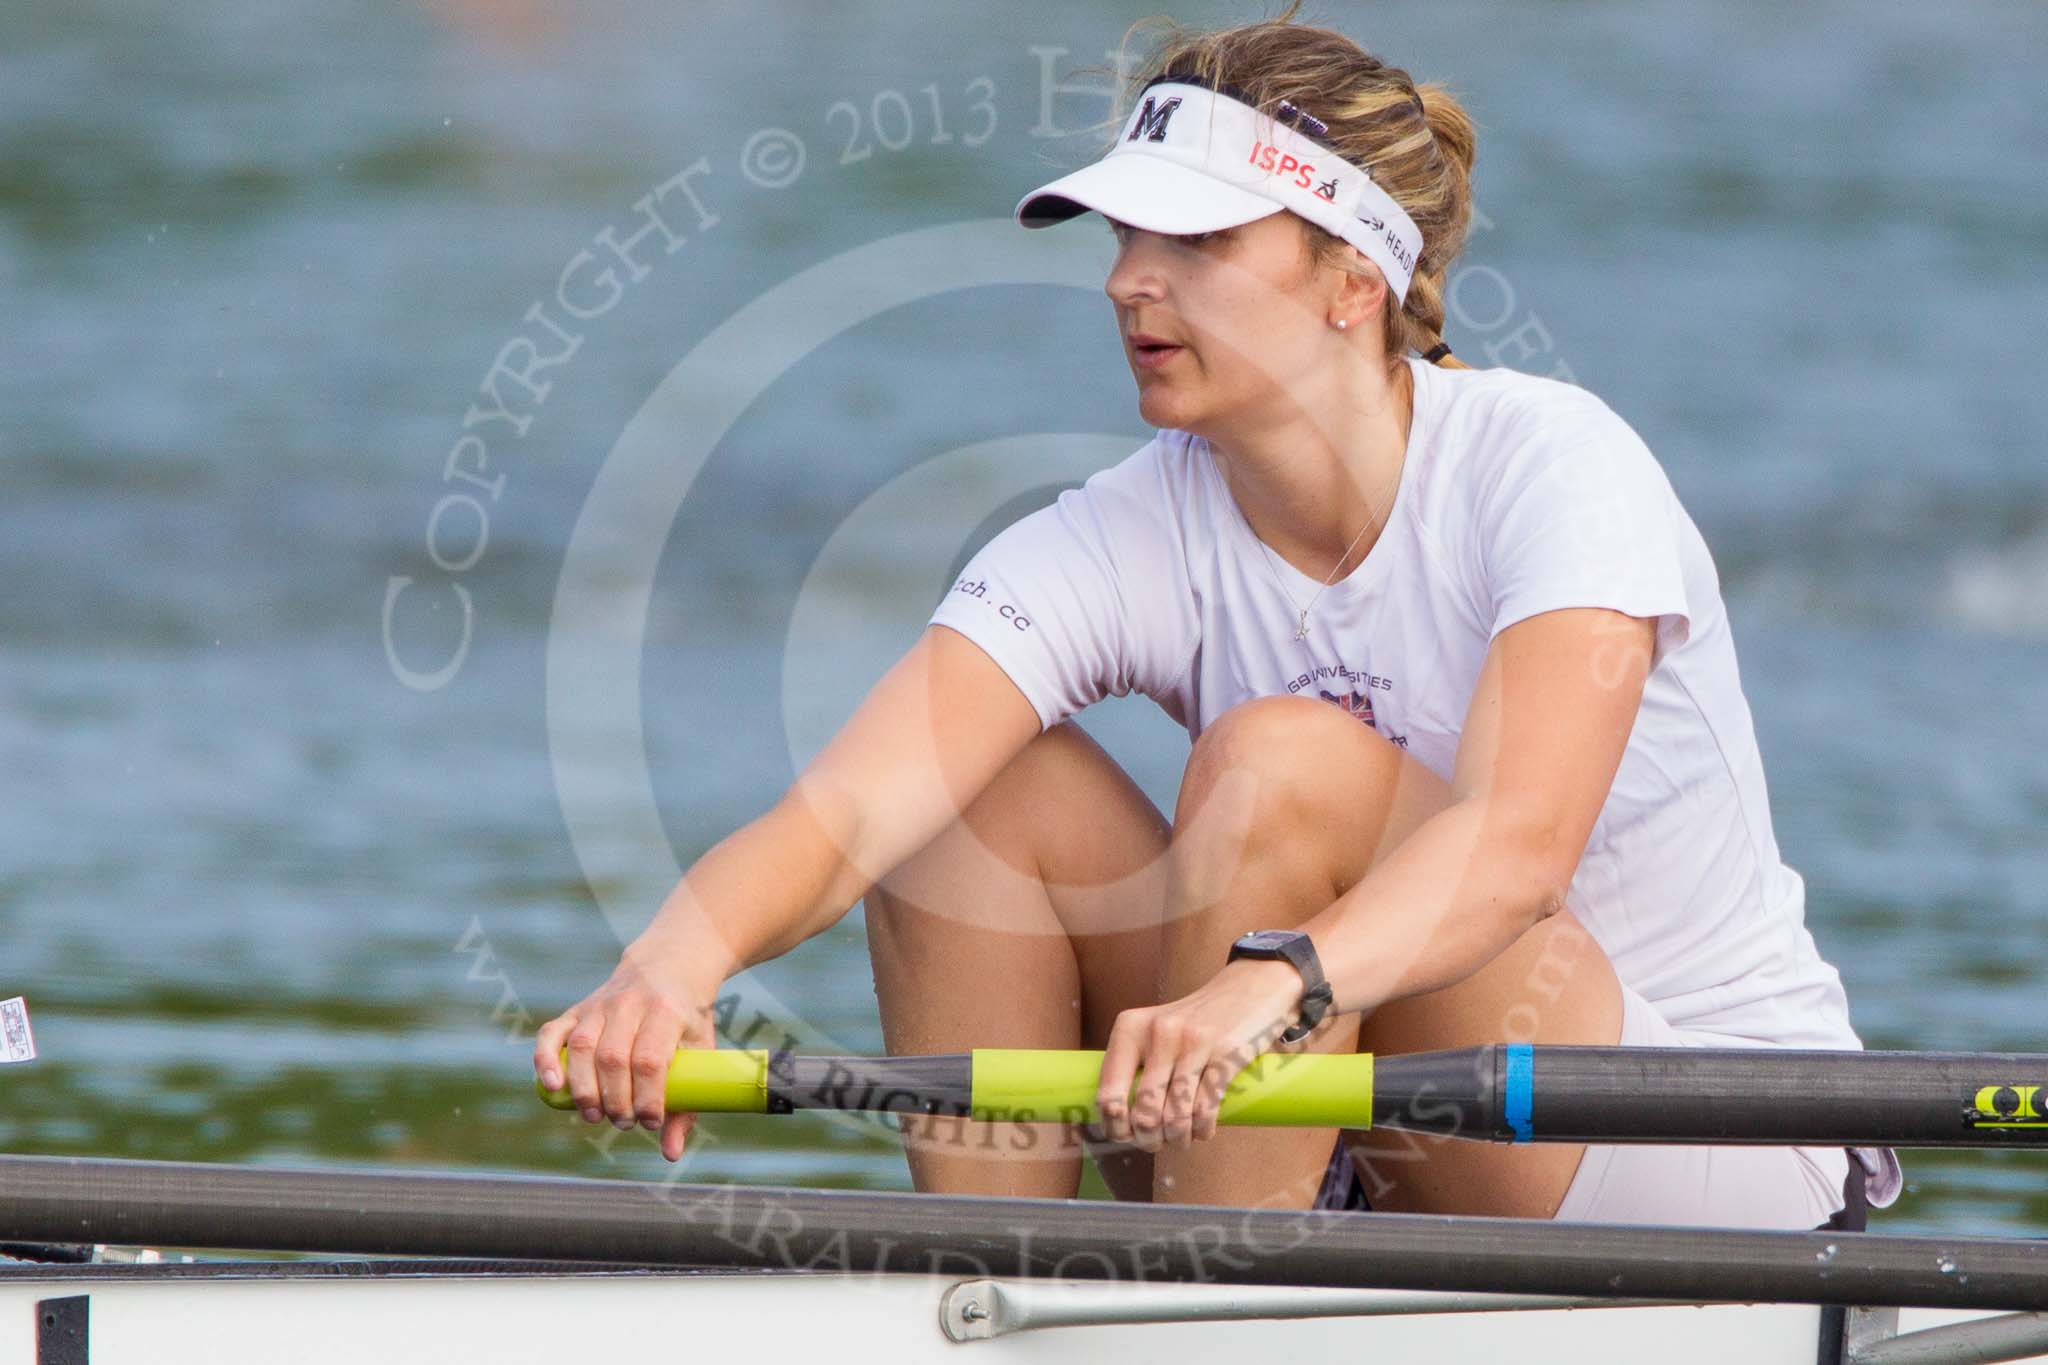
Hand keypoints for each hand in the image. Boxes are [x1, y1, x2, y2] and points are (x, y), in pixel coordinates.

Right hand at [533, 947, 717, 1161]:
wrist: (671, 964)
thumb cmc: (687, 1017)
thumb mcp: (701, 1049)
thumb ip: (687, 1102)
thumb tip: (671, 1153)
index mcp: (666, 1010)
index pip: (649, 1060)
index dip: (647, 1098)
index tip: (650, 1122)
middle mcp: (629, 1004)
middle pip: (612, 1058)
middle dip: (615, 1101)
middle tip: (624, 1122)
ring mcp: (600, 1004)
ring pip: (582, 1048)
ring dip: (584, 1090)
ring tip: (595, 1116)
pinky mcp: (578, 1009)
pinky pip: (552, 1032)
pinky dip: (545, 1060)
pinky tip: (552, 1086)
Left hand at [1095, 958, 1310, 1151]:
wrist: (1251, 986)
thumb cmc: (1197, 1019)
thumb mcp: (1157, 1029)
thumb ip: (1137, 1064)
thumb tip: (1120, 1121)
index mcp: (1130, 1028)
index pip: (1108, 1094)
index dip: (1115, 1127)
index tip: (1127, 1136)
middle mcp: (1158, 1033)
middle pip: (1143, 1113)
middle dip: (1150, 1139)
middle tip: (1159, 1142)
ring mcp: (1192, 1043)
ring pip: (1175, 1117)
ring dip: (1178, 1139)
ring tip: (1182, 1138)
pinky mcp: (1225, 1054)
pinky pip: (1205, 1109)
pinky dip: (1202, 1130)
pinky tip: (1203, 1130)